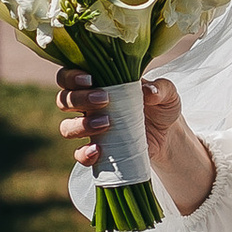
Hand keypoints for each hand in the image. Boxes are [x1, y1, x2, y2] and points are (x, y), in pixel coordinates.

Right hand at [54, 70, 215, 215]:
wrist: (168, 136)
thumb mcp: (168, 93)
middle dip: (79, 99)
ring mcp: (90, 128)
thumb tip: (149, 91)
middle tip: (104, 99)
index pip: (69, 76)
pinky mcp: (97, 149)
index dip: (71, 76)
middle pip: (64, 100)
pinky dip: (84, 153)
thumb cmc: (162, 106)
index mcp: (98, 84)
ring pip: (66, 127)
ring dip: (80, 125)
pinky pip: (78, 154)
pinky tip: (98, 150)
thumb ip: (161, 88)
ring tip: (106, 123)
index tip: (90, 79)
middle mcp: (87, 105)